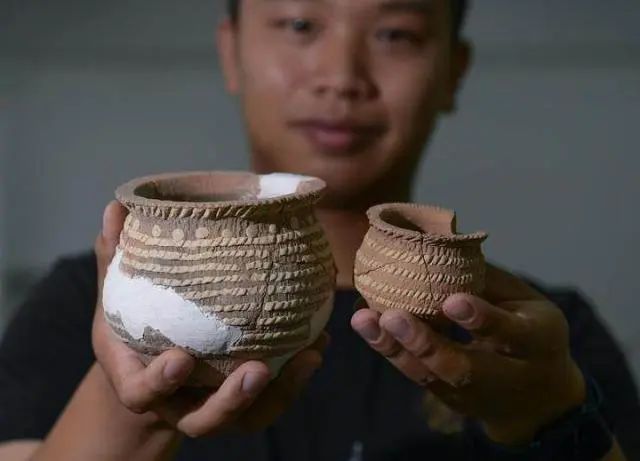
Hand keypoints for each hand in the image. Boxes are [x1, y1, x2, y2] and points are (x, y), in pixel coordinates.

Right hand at [92, 201, 326, 437]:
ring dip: (281, 393)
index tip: (181, 359)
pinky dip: (297, 377)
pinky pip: (274, 400)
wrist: (154, 364)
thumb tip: (116, 206)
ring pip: (248, 418)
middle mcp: (179, 404)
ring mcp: (214, 408)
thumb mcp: (119, 294)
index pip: (142, 394)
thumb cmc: (134, 325)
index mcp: (140, 382)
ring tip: (310, 355)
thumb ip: (116, 257)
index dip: (159, 383)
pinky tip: (319, 342)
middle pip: (204, 420)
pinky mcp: (245, 403)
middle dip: (231, 400)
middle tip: (258, 369)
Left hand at [351, 264, 585, 445]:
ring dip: (393, 348)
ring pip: (429, 376)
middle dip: (424, 343)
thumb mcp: (528, 303)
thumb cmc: (532, 334)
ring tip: (363, 321)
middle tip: (392, 316)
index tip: (453, 300)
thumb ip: (490, 281)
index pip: (509, 333)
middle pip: (461, 367)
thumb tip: (443, 246)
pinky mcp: (447, 398)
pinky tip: (366, 325)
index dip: (481, 318)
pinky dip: (389, 350)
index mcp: (535, 343)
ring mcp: (471, 395)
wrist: (539, 401)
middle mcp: (503, 376)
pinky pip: (416, 375)